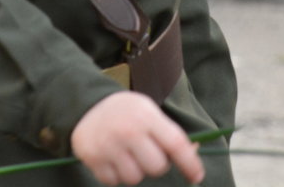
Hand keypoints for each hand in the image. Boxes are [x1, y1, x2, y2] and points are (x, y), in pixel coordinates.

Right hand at [71, 92, 203, 185]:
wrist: (87, 105)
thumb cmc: (127, 112)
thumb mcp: (149, 113)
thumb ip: (169, 133)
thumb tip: (193, 152)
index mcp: (146, 116)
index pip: (175, 144)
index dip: (190, 163)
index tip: (197, 176)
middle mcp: (128, 131)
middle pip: (157, 167)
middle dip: (157, 165)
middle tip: (148, 153)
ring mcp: (109, 146)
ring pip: (135, 178)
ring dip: (135, 171)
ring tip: (128, 154)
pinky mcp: (93, 158)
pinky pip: (114, 182)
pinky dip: (116, 175)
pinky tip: (112, 157)